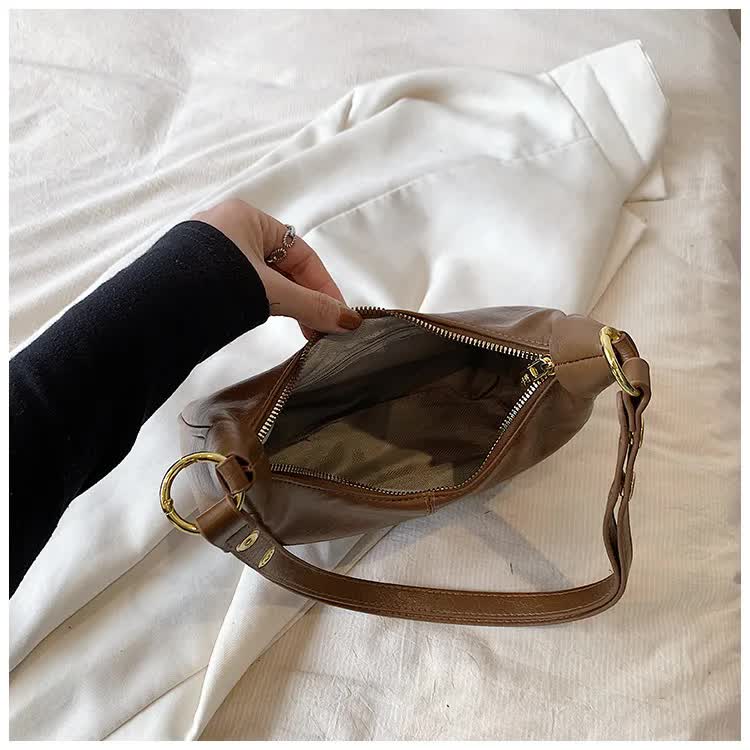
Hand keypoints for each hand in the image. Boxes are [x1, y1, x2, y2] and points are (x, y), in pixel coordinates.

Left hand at [192, 199, 361, 338]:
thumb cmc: (214, 285)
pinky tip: (271, 320)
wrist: (153, 310)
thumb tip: (349, 321)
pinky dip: (262, 303)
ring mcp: (211, 251)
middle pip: (284, 265)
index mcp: (247, 217)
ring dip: (286, 303)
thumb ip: (312, 306)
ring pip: (263, 277)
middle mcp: (228, 227)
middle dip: (306, 298)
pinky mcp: (197, 273)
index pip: (302, 253)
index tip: (339, 316)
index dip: (324, 286)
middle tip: (321, 330)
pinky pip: (242, 284)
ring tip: (302, 331)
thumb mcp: (272, 294)